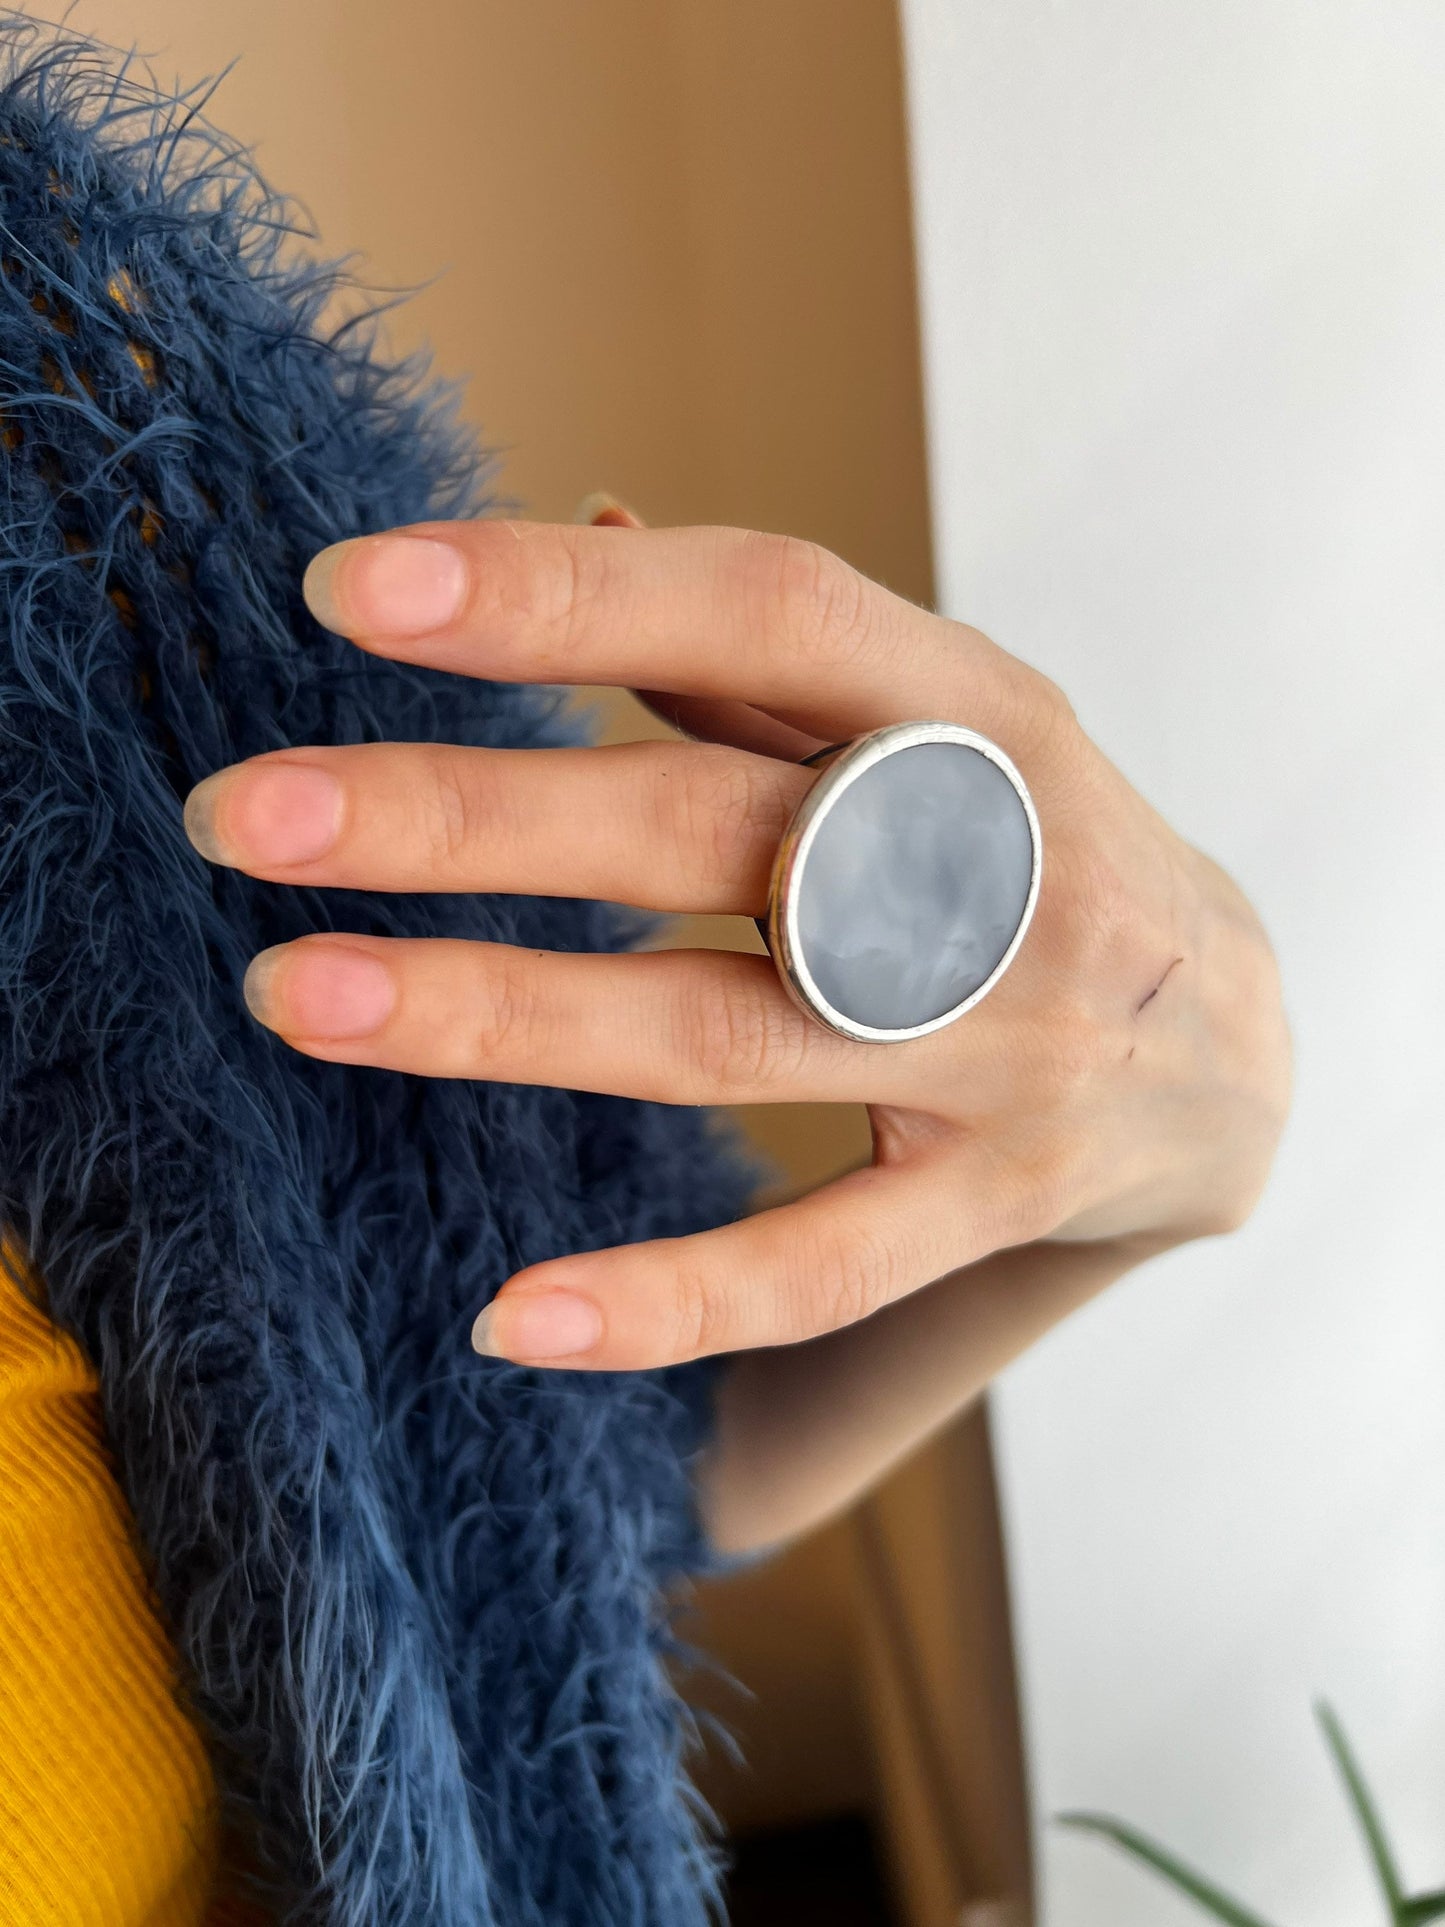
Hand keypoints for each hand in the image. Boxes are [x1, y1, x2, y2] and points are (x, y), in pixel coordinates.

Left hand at [181, 505, 1292, 1372]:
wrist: (1229, 1049)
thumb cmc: (1035, 846)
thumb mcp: (944, 717)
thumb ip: (765, 648)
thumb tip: (584, 520)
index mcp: (970, 707)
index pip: (761, 612)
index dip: (559, 597)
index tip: (348, 590)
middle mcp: (987, 862)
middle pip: (702, 825)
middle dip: (468, 814)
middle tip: (245, 814)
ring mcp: (996, 1044)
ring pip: (721, 1032)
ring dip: (497, 1015)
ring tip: (290, 994)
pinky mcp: (995, 1199)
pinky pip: (820, 1268)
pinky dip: (669, 1296)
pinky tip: (507, 1313)